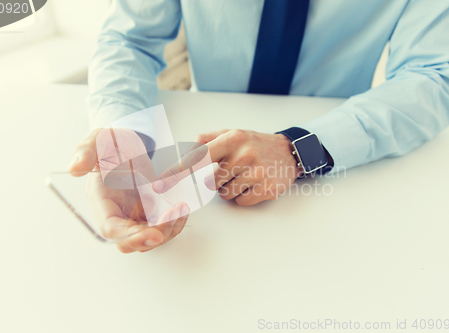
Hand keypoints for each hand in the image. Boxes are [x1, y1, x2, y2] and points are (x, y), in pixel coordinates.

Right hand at [68, 128, 189, 252]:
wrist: (128, 143)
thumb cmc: (112, 142)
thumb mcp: (98, 140)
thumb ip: (86, 152)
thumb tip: (73, 169)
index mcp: (101, 200)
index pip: (112, 229)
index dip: (131, 236)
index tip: (154, 234)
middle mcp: (115, 214)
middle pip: (131, 241)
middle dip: (154, 236)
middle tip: (174, 216)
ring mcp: (131, 216)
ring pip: (149, 238)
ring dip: (168, 230)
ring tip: (181, 208)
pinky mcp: (146, 213)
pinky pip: (161, 228)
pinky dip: (173, 223)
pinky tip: (182, 209)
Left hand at [153, 129, 299, 205]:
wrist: (288, 153)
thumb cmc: (255, 144)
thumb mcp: (233, 134)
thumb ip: (208, 139)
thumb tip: (185, 148)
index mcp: (232, 139)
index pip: (198, 157)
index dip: (177, 172)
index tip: (160, 185)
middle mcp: (244, 154)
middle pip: (210, 182)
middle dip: (216, 180)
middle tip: (232, 170)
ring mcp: (257, 172)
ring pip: (224, 194)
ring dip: (229, 189)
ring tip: (244, 176)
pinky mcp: (266, 188)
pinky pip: (240, 201)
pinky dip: (243, 196)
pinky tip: (254, 184)